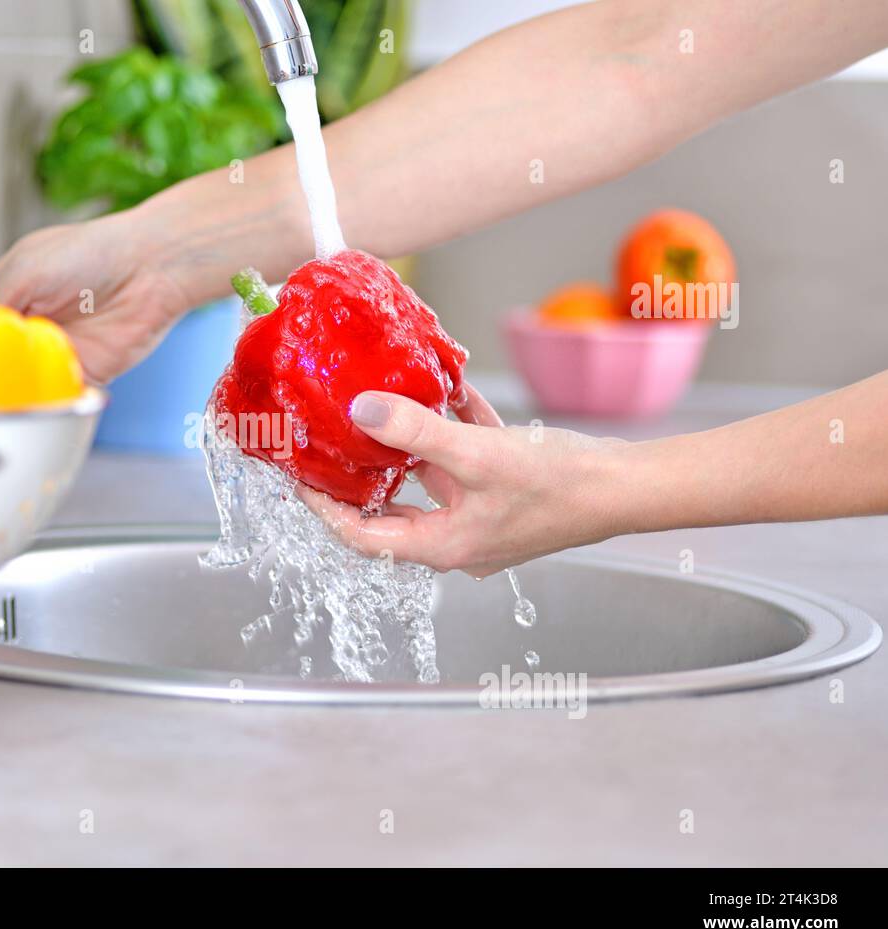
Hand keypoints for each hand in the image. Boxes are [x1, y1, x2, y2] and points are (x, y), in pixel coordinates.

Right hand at [0, 210, 193, 383]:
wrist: (151, 269)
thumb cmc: (95, 253)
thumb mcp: (27, 268)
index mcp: (9, 291)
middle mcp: (28, 323)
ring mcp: (53, 349)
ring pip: (18, 381)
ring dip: (6, 389)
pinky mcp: (81, 372)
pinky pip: (54, 395)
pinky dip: (41, 401)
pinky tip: (27, 400)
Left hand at [300, 386, 629, 576]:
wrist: (629, 486)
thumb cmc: (559, 485)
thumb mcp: (476, 455)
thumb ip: (416, 432)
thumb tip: (359, 410)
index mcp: (442, 545)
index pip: (363, 536)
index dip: (326, 509)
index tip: (300, 479)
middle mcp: (457, 536)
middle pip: (392, 506)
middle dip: (363, 470)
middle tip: (331, 439)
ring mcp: (481, 513)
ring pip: (430, 474)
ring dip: (408, 439)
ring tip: (380, 401)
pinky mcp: (503, 488)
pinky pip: (465, 456)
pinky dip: (452, 425)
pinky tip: (446, 383)